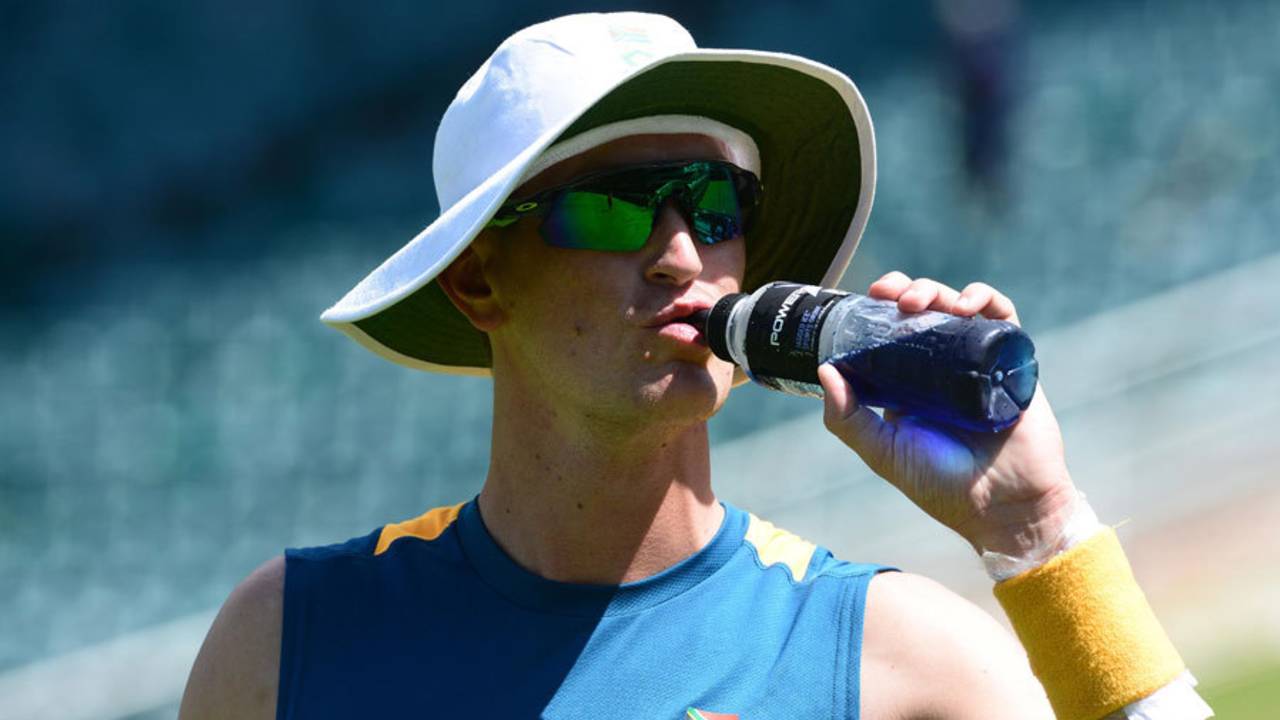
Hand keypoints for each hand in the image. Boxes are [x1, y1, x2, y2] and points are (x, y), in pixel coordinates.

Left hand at [818, 272, 1078, 556]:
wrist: (1004, 507)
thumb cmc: (943, 486)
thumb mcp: (884, 452)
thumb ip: (849, 419)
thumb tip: (825, 370)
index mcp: (909, 384)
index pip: (892, 332)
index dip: (879, 309)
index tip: (865, 298)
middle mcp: (943, 367)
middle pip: (924, 312)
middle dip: (905, 291)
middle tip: (889, 294)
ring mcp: (978, 360)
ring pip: (958, 307)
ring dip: (938, 291)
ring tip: (919, 301)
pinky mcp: (1012, 360)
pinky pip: (1003, 318)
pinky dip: (985, 299)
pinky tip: (967, 304)